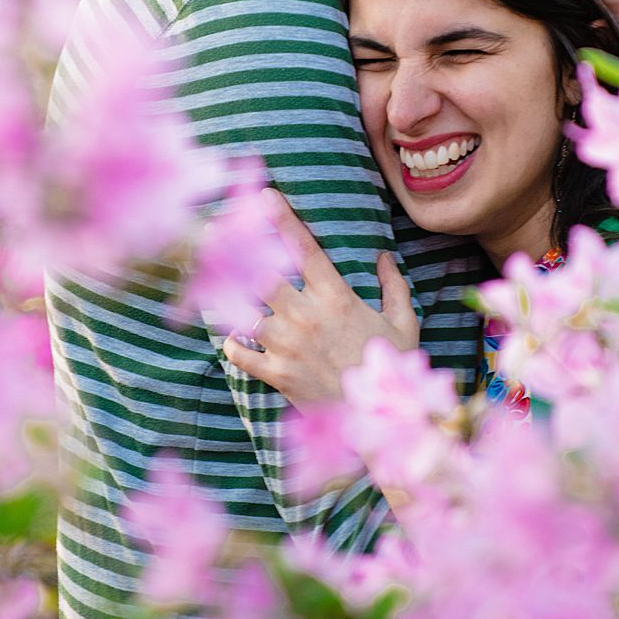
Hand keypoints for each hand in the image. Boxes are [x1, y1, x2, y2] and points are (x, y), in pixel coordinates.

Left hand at [220, 192, 417, 407]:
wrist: (376, 422)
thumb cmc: (390, 368)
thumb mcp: (404, 323)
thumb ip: (394, 286)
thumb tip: (383, 256)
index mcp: (336, 298)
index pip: (305, 248)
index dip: (283, 218)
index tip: (266, 195)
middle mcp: (306, 316)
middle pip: (261, 273)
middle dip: (237, 250)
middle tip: (214, 232)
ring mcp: (288, 345)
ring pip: (247, 311)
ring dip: (234, 300)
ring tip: (218, 285)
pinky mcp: (277, 373)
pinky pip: (241, 354)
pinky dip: (233, 345)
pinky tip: (232, 338)